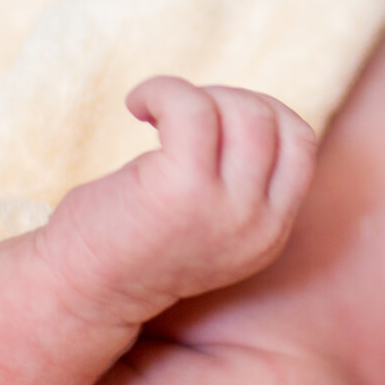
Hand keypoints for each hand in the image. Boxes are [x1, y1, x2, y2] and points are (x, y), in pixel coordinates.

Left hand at [44, 77, 317, 314]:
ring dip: (197, 94)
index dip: (264, 112)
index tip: (217, 120)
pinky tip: (137, 106)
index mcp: (272, 232)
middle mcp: (261, 226)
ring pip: (244, 112)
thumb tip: (249, 114)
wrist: (82, 293)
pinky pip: (191, 109)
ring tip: (157, 109)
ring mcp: (227, 210)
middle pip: (276, 121)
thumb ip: (245, 189)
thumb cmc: (135, 247)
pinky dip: (163, 91)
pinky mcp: (183, 190)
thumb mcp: (214, 228)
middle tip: (180, 114)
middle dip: (228, 98)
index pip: (302, 144)